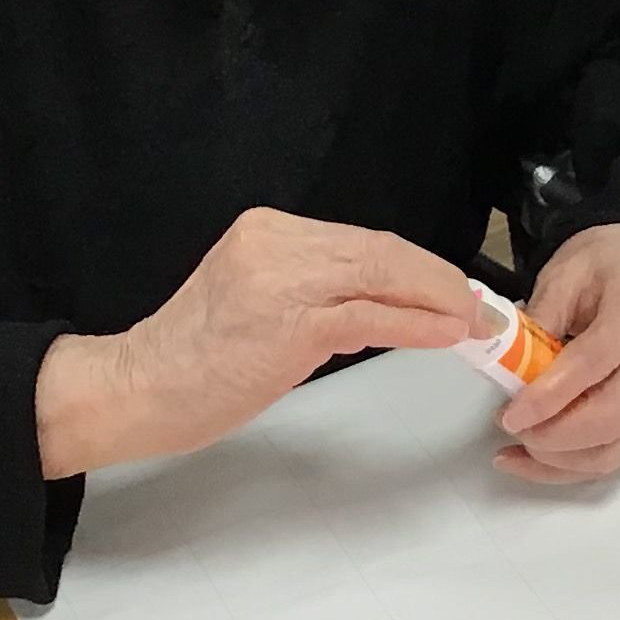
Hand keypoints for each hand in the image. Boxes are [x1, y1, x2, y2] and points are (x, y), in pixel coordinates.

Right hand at [35, 209, 484, 474]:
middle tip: (480, 308)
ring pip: (384, 275)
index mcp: (267, 230)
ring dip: (439, 300)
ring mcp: (282, 277)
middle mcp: (276, 240)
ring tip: (475, 322)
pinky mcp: (291, 321)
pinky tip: (446, 336)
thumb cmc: (194, 362)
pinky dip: (417, 324)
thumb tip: (383, 306)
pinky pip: (372, 316)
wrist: (138, 389)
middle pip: (381, 250)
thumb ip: (313, 293)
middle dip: (439, 279)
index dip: (417, 266)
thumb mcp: (256, 304)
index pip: (363, 241)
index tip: (452, 289)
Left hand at [490, 224, 619, 485]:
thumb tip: (508, 361)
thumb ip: (542, 314)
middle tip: (511, 428)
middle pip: (608, 419)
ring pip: (613, 450)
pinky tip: (537, 459)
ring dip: (559, 463)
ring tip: (513, 453)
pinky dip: (574, 467)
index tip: (509, 414)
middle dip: (552, 437)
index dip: (548, 398)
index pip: (592, 368)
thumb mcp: (572, 268)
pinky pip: (618, 454)